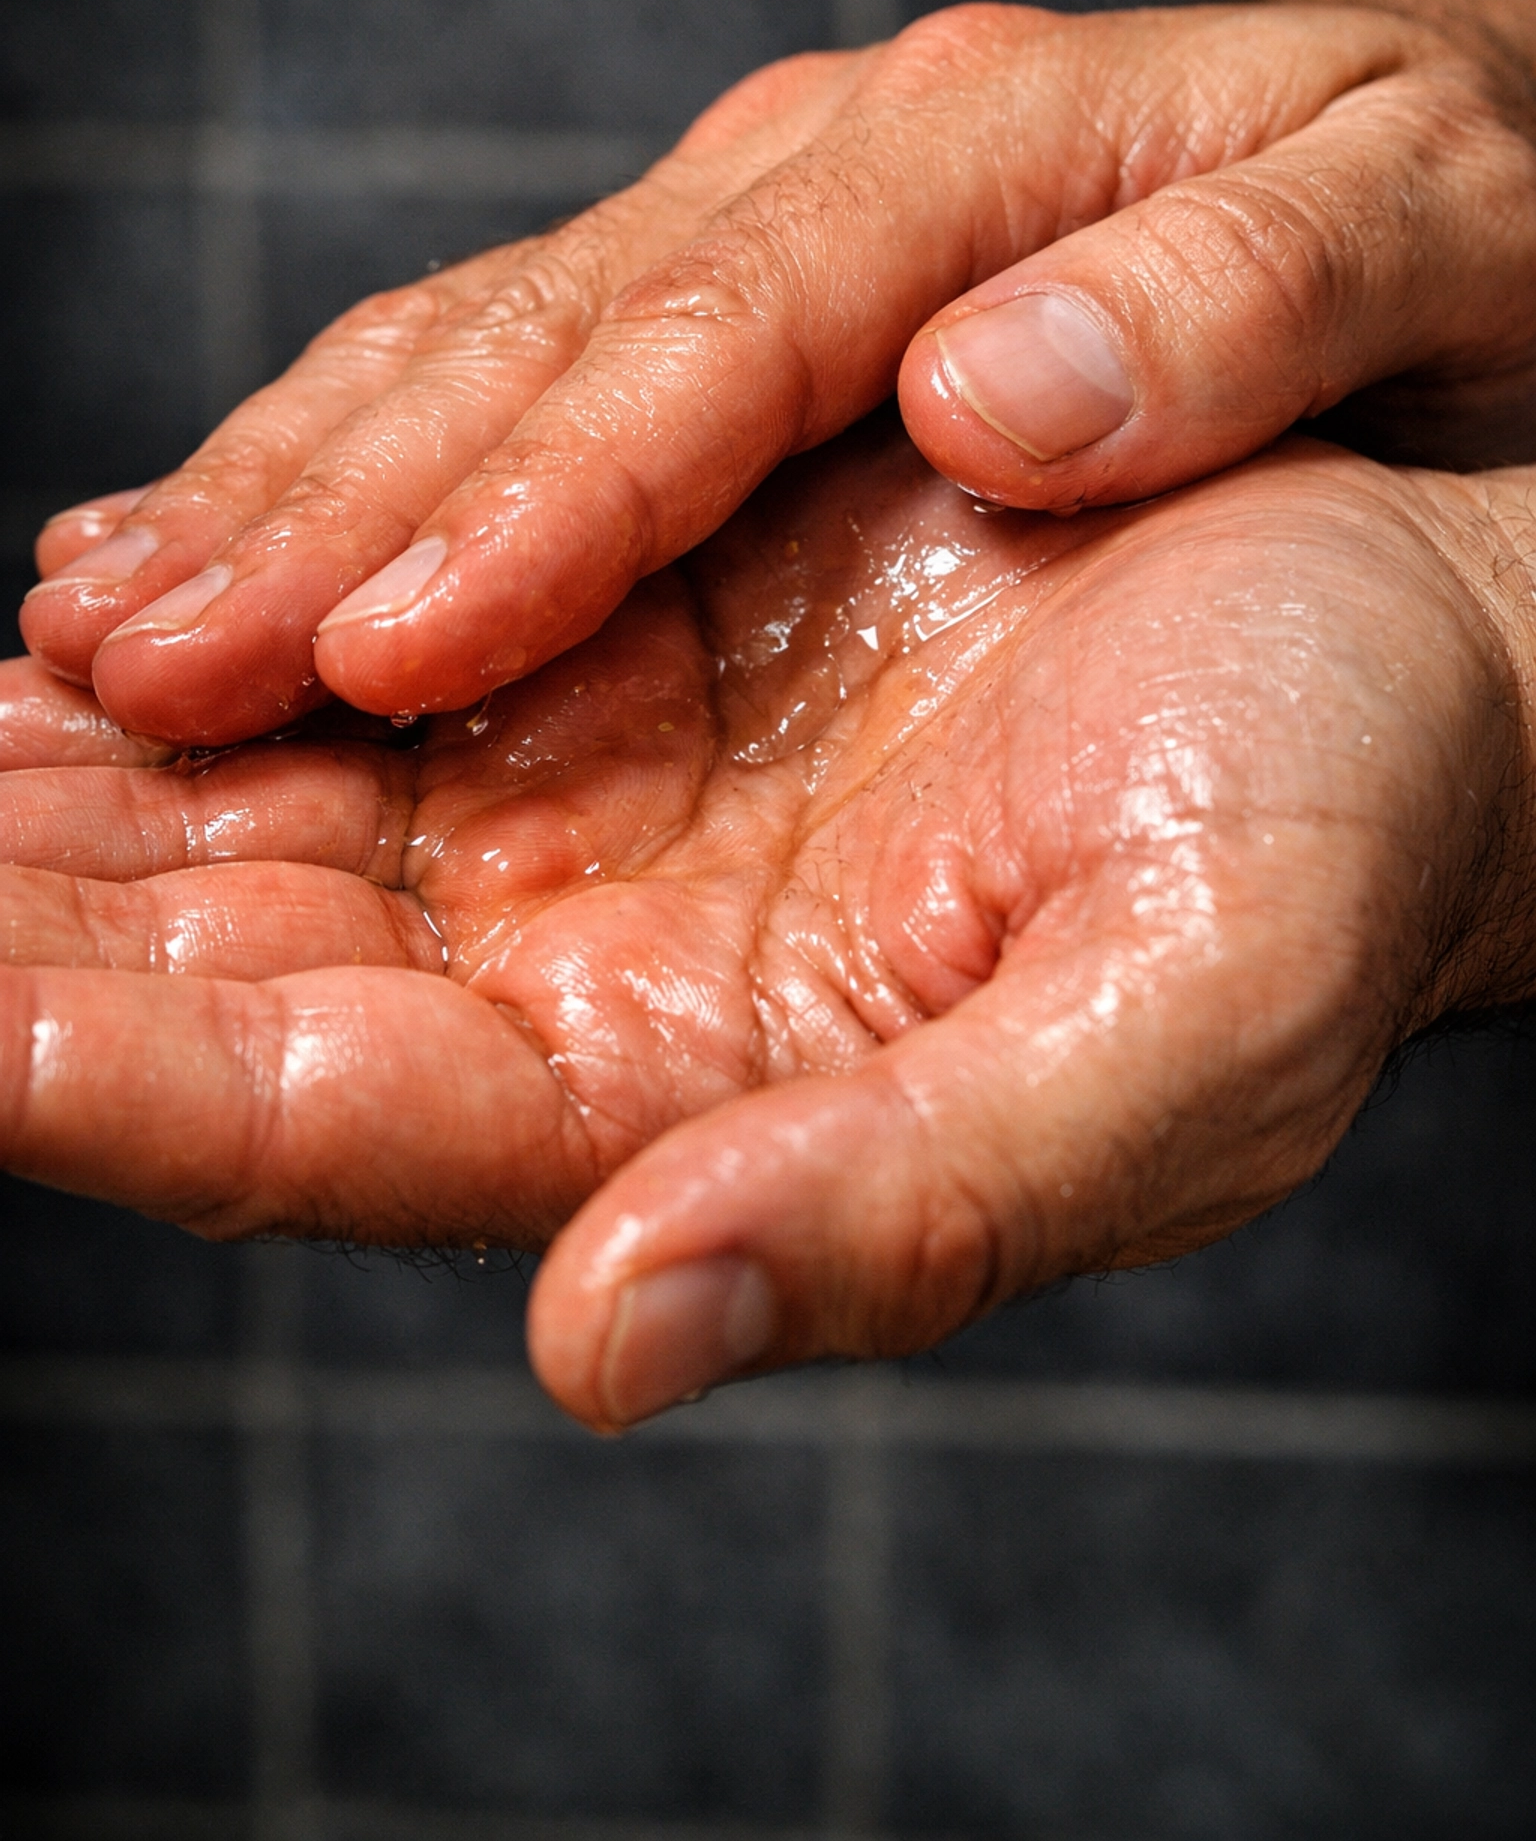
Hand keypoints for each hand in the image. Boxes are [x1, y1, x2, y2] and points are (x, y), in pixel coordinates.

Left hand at [4, 419, 1534, 1429]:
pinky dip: (215, 617)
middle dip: (29, 911)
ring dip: (68, 776)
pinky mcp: (623, 638)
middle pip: (233, 973)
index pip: (338, 1122)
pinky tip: (85, 602)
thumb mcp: (1173, 1038)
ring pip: (256, 812)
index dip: (121, 1079)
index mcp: (704, 1103)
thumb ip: (909, 1208)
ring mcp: (596, 802)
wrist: (1404, 643)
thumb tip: (617, 1348)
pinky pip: (359, 647)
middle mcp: (604, 970)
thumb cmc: (1335, 833)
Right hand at [23, 0, 1535, 745]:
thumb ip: (1254, 287)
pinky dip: (328, 515)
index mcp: (984, 162)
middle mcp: (825, 205)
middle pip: (532, 352)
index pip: (718, 332)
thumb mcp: (1432, 228)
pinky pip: (485, 429)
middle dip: (317, 515)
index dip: (546, 493)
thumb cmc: (1471, 275)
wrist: (1448, 273)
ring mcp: (753, 277)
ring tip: (89, 647)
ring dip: (271, 526)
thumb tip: (1006, 387)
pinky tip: (188, 587)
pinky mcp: (714, 376)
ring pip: (462, 389)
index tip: (381, 641)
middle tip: (114, 664)